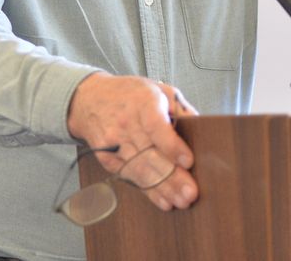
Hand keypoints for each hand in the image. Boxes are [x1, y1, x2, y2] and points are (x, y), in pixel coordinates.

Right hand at [66, 73, 199, 210]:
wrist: (90, 100)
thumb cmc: (132, 94)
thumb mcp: (159, 90)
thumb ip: (181, 107)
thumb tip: (200, 127)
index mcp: (143, 103)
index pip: (157, 127)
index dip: (172, 146)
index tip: (189, 161)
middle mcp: (126, 124)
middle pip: (150, 154)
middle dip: (172, 177)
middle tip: (190, 193)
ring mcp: (114, 143)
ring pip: (141, 170)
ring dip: (162, 188)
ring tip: (181, 201)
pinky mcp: (107, 159)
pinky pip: (130, 177)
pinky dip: (148, 191)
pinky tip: (163, 200)